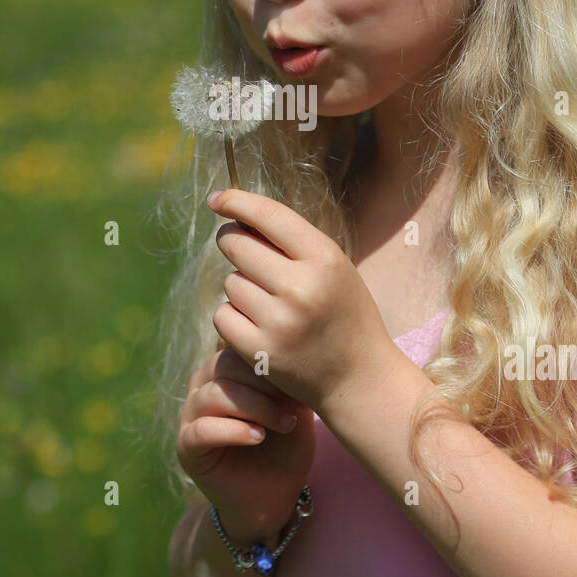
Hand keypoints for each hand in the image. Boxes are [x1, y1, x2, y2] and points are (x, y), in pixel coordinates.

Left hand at [208, 187, 401, 415]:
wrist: (359, 377)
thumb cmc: (343, 313)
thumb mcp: (333, 267)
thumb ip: (292, 242)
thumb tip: (237, 216)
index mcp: (325, 259)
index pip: (269, 215)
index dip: (236, 201)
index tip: (217, 199)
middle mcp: (301, 288)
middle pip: (238, 246)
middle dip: (232, 241)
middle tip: (239, 247)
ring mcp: (279, 322)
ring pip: (230, 283)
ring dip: (240, 286)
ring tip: (268, 301)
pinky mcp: (259, 351)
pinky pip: (223, 315)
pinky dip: (232, 316)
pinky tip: (256, 323)